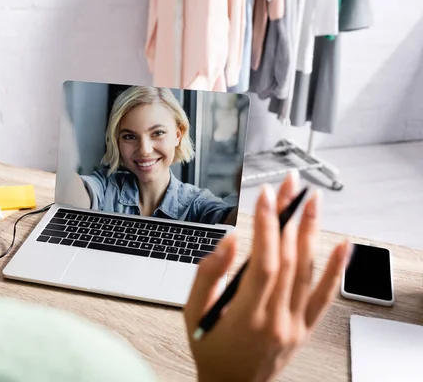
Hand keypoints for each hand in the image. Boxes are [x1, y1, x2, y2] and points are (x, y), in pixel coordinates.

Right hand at [184, 172, 350, 381]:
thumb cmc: (209, 349)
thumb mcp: (192, 311)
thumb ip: (208, 274)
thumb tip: (228, 241)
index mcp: (246, 316)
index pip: (264, 263)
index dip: (266, 226)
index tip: (266, 197)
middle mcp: (276, 319)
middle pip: (288, 260)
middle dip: (288, 216)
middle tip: (289, 186)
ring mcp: (294, 324)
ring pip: (307, 271)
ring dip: (310, 232)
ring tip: (311, 200)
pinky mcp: (304, 327)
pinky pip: (324, 296)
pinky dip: (335, 269)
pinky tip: (342, 245)